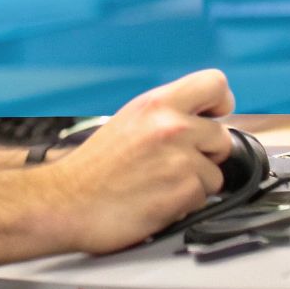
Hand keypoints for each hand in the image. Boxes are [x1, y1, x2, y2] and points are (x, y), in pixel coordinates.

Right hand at [39, 69, 234, 253]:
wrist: (67, 203)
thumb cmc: (93, 168)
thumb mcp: (129, 121)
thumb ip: (166, 114)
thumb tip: (202, 117)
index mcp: (156, 104)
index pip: (215, 84)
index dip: (220, 102)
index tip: (213, 116)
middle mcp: (170, 126)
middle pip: (222, 137)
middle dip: (206, 154)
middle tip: (173, 163)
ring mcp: (179, 159)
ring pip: (216, 174)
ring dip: (194, 184)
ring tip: (159, 184)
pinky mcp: (183, 191)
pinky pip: (204, 199)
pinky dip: (185, 204)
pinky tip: (156, 199)